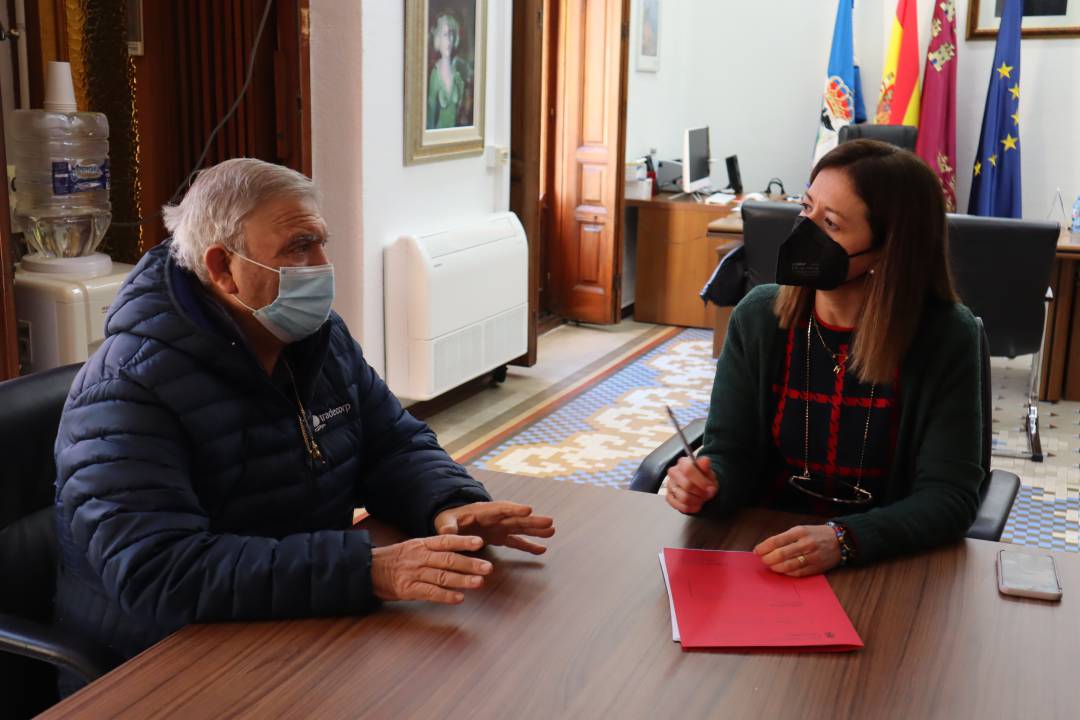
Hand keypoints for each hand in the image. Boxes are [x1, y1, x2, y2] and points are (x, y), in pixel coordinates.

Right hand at [371, 534, 492, 603]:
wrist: (368, 570)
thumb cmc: (396, 559)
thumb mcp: (414, 547)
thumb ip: (434, 549)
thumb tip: (460, 551)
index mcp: (422, 544)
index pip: (445, 541)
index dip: (463, 541)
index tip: (479, 543)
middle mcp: (419, 557)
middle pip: (447, 559)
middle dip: (469, 563)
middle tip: (488, 567)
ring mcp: (413, 573)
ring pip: (441, 576)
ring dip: (462, 580)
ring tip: (479, 582)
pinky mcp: (407, 589)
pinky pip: (430, 592)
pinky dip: (445, 595)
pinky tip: (459, 598)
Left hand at [434, 501, 554, 554]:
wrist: (452, 523)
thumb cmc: (449, 519)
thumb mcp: (445, 521)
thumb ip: (448, 527)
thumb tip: (446, 532)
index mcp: (483, 511)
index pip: (501, 508)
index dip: (515, 509)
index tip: (529, 510)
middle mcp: (496, 518)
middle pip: (517, 518)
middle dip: (532, 520)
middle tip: (549, 522)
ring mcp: (500, 527)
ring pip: (521, 528)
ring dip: (536, 530)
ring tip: (552, 531)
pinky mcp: (501, 537)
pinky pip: (517, 541)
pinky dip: (529, 546)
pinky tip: (542, 549)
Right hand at [665, 456, 717, 513]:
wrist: (700, 486)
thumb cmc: (703, 477)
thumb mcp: (708, 471)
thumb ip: (706, 467)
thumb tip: (705, 461)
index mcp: (683, 462)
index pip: (688, 470)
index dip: (700, 481)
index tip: (710, 487)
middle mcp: (673, 472)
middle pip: (687, 486)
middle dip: (701, 492)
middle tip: (709, 494)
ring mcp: (670, 485)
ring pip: (684, 498)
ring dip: (698, 501)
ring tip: (702, 498)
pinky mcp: (669, 497)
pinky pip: (681, 507)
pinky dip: (692, 507)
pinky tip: (696, 503)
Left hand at [754, 525, 840, 575]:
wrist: (840, 541)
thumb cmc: (816, 534)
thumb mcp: (801, 529)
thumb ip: (785, 538)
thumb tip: (767, 547)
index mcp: (800, 532)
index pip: (776, 541)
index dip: (764, 547)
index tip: (757, 551)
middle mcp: (806, 544)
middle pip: (781, 554)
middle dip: (768, 559)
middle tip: (763, 560)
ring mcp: (812, 557)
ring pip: (788, 566)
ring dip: (776, 567)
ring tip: (770, 566)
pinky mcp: (816, 568)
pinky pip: (798, 573)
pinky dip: (787, 573)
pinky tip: (782, 571)